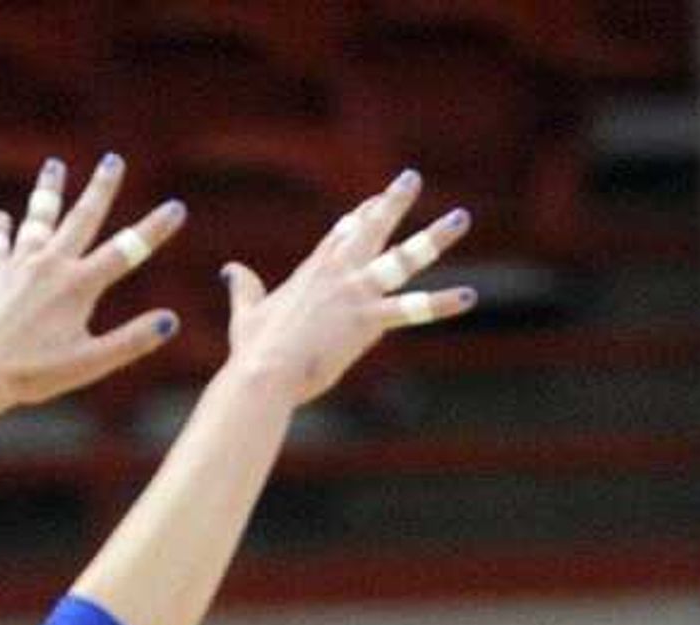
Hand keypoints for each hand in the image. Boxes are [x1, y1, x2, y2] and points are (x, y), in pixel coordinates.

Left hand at [0, 153, 188, 411]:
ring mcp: (18, 265)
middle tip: (112, 160)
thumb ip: (132, 340)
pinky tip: (2, 218)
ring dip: (49, 190)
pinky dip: (1, 228)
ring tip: (54, 165)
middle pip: (81, 217)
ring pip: (37, 217)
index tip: (176, 207)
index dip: (154, 229)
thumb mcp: (92, 363)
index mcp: (79, 286)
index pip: (126, 252)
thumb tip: (170, 320)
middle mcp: (50, 265)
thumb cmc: (35, 373)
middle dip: (101, 188)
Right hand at [222, 171, 474, 405]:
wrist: (264, 372)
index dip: (359, 216)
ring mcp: (355, 293)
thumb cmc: (254, 350)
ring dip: (433, 237)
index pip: (342, 235)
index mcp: (312, 271)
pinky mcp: (369, 320)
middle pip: (371, 227)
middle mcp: (337, 273)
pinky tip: (468, 297)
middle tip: (412, 177)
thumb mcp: (247, 313)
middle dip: (393, 201)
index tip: (374, 200)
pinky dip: (441, 304)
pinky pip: (413, 310)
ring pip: (403, 257)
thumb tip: (232, 270)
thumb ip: (243, 288)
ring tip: (460, 218)